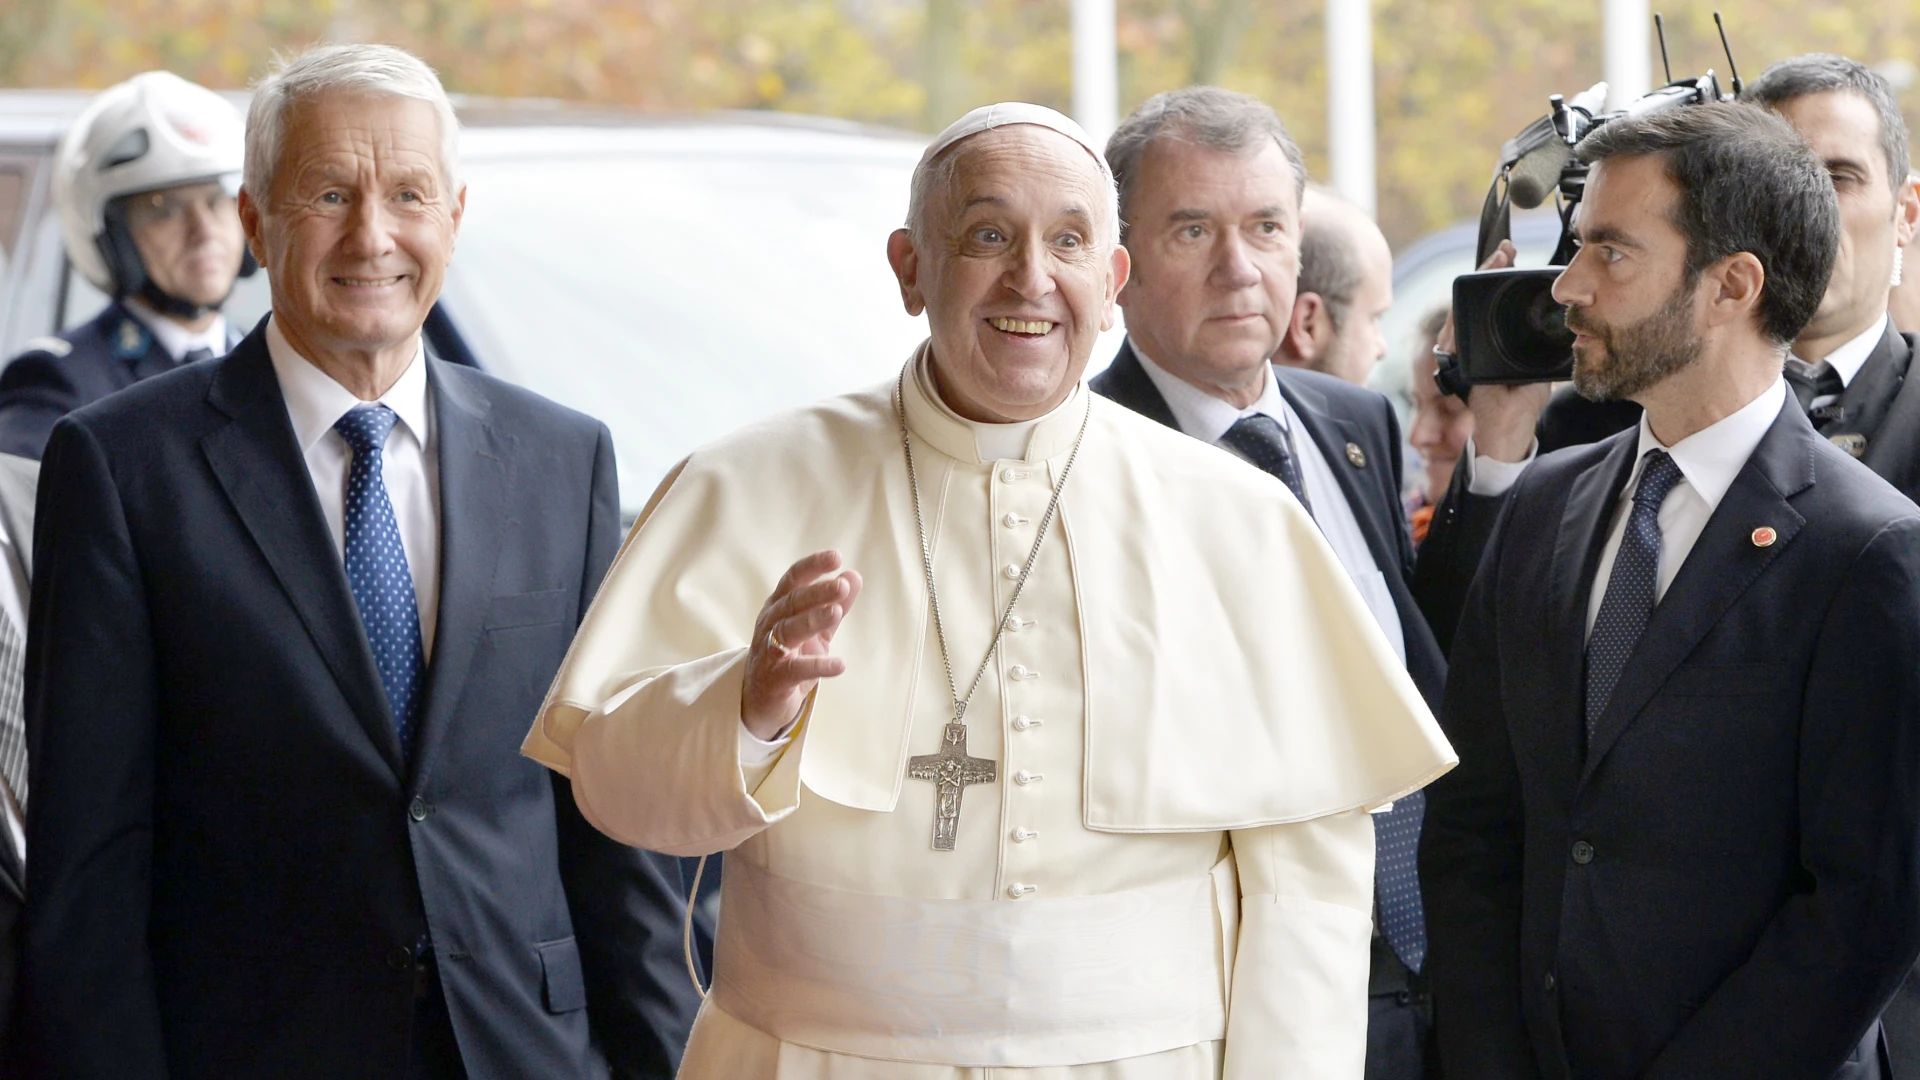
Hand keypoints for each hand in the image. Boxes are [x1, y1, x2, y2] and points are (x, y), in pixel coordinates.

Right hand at [741, 550, 862, 740]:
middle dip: (817, 592)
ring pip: (789, 630)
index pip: (793, 579)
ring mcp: (770, 651)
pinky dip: (818, 666)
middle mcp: (771, 624)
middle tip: (842, 585)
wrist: (763, 700)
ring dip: (813, 620)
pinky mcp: (775, 678)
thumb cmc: (790, 656)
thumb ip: (834, 603)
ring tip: (837, 612)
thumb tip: (854, 576)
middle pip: (792, 602)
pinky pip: (796, 669)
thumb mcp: (816, 629)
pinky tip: (840, 664)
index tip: (836, 557)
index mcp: (779, 606)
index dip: (812, 566)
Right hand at [1437, 241, 1547, 463]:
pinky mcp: (1456, 366)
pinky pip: (1453, 338)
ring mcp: (1461, 355)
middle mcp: (1472, 345)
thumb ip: (1542, 345)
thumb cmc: (1522, 405)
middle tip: (1502, 251)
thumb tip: (1563, 322)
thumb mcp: (1538, 366)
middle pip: (1472, 302)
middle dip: (1485, 272)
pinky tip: (1470, 295)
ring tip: (1492, 263)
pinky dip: (1459, 318)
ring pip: (1460, 313)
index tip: (1511, 255)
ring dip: (1474, 286)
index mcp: (1492, 343)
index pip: (1490, 304)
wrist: (1509, 432)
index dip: (1497, 277)